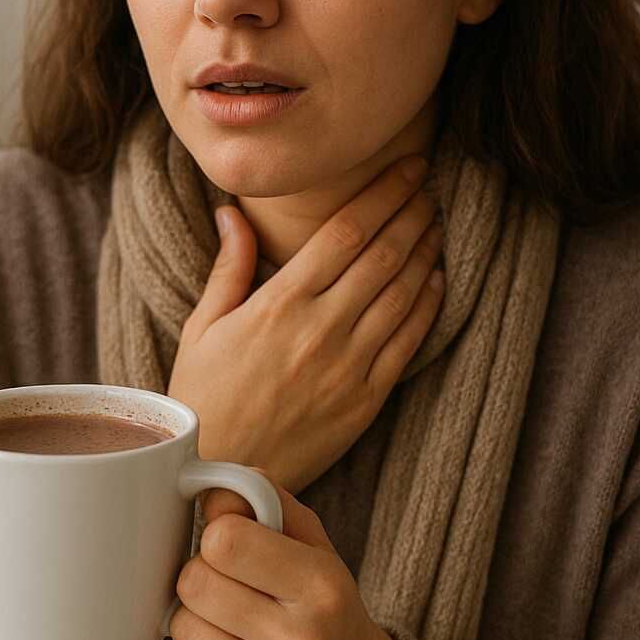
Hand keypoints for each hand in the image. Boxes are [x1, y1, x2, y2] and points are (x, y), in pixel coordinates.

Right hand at [168, 154, 445, 494]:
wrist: (223, 473)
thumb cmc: (205, 397)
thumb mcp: (202, 327)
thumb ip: (229, 267)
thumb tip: (231, 211)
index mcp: (279, 304)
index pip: (345, 231)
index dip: (383, 193)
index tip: (406, 166)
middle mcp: (320, 329)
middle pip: (382, 254)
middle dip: (412, 212)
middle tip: (429, 185)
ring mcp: (348, 366)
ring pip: (402, 293)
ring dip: (425, 251)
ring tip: (436, 221)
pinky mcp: (367, 400)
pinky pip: (407, 342)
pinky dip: (427, 304)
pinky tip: (435, 278)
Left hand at [168, 472, 396, 639]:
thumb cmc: (325, 603)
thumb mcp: (315, 545)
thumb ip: (268, 503)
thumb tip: (210, 488)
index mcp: (320, 587)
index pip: (225, 539)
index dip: (219, 532)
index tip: (234, 541)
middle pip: (195, 582)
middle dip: (204, 573)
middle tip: (230, 580)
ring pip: (181, 626)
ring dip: (195, 614)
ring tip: (231, 617)